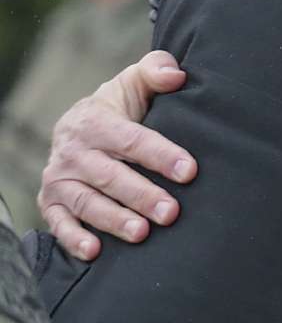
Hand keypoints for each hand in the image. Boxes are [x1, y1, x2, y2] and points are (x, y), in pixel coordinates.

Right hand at [39, 50, 197, 260]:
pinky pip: (58, 223)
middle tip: (171, 212)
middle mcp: (74, 151)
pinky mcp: (50, 202)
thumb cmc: (120, 106)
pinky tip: (95, 252)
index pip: (132, 140)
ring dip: (114, 220)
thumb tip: (177, 75)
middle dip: (142, 195)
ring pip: (87, 202)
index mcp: (96, 121)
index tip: (190, 171)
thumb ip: (157, 70)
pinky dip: (73, 239)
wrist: (78, 125)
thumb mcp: (136, 82)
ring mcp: (60, 178)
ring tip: (142, 233)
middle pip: (111, 176)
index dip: (161, 155)